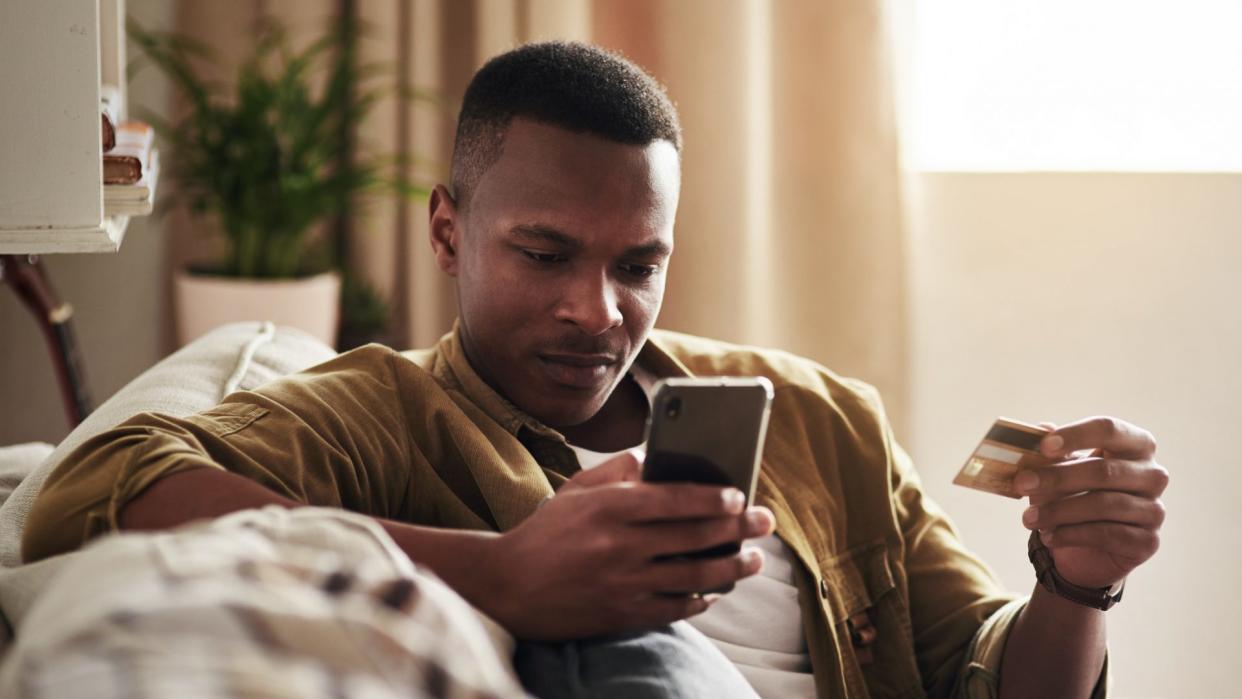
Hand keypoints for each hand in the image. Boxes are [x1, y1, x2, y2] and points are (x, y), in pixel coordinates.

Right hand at [482, 449, 775, 639]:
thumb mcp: (575, 490)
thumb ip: (618, 471)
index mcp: (609, 509)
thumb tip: (659, 458)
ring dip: (731, 567)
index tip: (739, 495)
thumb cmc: (546, 533)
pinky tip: (714, 590)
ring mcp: (623, 584)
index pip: (673, 499)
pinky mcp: (622, 615)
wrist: (507, 588)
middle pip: (694, 536)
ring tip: (752, 560)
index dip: (713, 497)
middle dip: (737, 528)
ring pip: (693, 575)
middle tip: (764, 522)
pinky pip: (675, 608)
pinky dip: (700, 599)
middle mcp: (620, 547)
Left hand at [1016, 417, 1168, 588]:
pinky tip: (1049, 536)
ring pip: (1104, 505)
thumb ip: (1050, 450)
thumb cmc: (1072, 495)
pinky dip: (1072, 534)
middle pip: (1104, 471)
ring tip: (1029, 518)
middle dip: (1057, 478)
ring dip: (1059, 511)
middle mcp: (1152, 474)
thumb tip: (1040, 428)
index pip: (1109, 430)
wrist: (1085, 547)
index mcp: (1134, 445)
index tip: (1043, 447)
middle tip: (1022, 483)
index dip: (1075, 435)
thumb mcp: (1057, 469)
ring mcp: (1154, 509)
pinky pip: (1108, 534)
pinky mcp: (1148, 541)